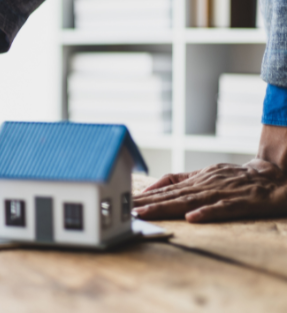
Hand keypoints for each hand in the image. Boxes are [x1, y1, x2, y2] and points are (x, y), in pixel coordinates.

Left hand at [133, 159, 286, 221]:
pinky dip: (207, 212)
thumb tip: (151, 188)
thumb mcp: (204, 175)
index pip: (164, 190)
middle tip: (124, 210)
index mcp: (195, 181)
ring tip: (145, 214)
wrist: (273, 177)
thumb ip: (178, 180)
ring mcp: (222, 193)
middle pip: (171, 195)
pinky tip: (192, 218)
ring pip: (189, 201)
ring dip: (166, 207)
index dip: (143, 197)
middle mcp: (204, 185)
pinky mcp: (241, 202)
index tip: (122, 203)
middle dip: (146, 203)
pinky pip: (222, 209)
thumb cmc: (235, 178)